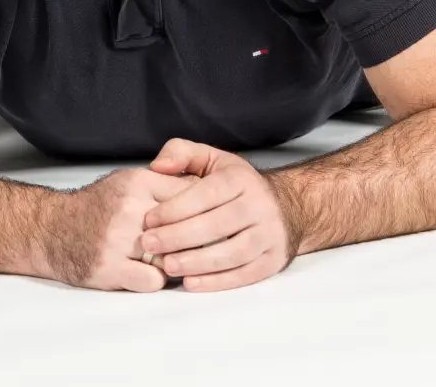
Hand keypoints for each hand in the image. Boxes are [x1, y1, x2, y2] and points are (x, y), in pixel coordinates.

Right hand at [53, 166, 194, 291]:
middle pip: (183, 228)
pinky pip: (154, 280)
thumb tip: (205, 189)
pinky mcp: (110, 269)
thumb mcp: (129, 181)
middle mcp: (129, 209)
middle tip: (197, 246)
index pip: (189, 195)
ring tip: (169, 260)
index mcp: (138, 182)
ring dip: (174, 261)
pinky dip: (155, 278)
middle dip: (194, 240)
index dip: (202, 211)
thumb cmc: (98, 206)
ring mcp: (118, 240)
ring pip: (170, 256)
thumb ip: (164, 183)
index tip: (209, 221)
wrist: (53, 229)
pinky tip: (146, 272)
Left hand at [142, 139, 292, 291]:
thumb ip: (181, 154)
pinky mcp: (272, 260)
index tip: (149, 220)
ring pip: (232, 253)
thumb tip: (157, 166)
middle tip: (149, 245)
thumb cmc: (236, 184)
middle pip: (217, 225)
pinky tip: (190, 283)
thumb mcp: (212, 159)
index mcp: (240, 179)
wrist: (286, 206)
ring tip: (167, 266)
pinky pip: (244, 275)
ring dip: (197, 262)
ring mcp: (269, 235)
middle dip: (179, 236)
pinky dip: (217, 282)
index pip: (206, 194)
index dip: (176, 208)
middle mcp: (259, 206)